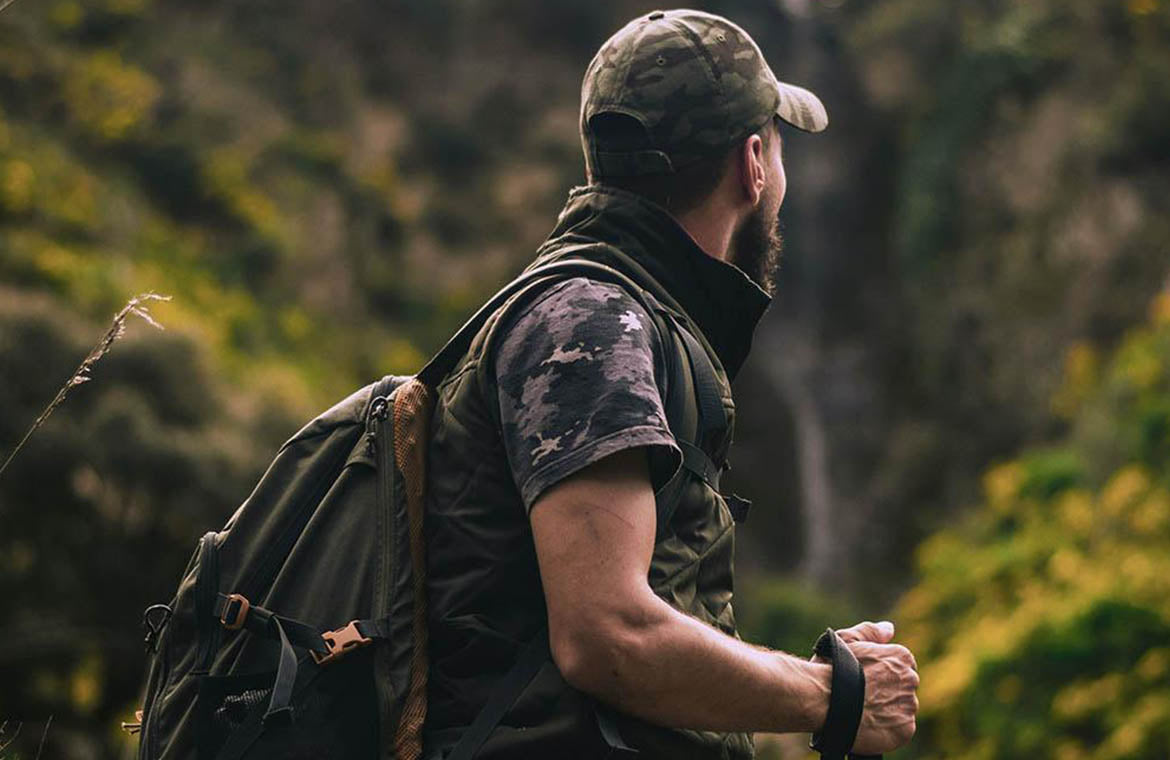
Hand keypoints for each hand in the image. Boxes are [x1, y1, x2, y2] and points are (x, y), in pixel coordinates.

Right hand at [810, 621, 918, 755]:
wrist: (822, 699)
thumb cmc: (830, 667)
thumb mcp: (846, 639)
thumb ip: (870, 631)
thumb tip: (889, 629)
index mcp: (901, 657)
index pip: (901, 667)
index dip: (881, 674)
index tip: (866, 680)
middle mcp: (910, 679)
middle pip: (903, 688)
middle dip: (886, 691)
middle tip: (862, 696)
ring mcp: (908, 706)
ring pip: (901, 710)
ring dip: (887, 711)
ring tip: (861, 712)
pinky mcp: (904, 730)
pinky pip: (900, 730)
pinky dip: (887, 730)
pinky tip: (867, 724)